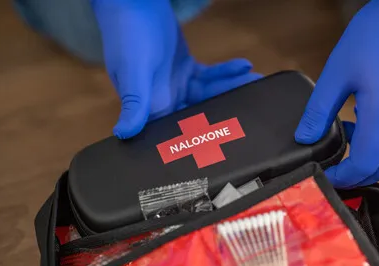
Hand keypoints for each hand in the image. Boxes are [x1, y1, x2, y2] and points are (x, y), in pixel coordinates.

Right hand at [91, 0, 260, 138]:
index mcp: (151, 108)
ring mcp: (177, 85)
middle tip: (252, 109)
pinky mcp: (187, 70)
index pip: (177, 131)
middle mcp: (165, 101)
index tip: (224, 140)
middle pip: (200, 114)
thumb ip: (135, 102)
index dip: (200, 138)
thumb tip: (122, 133)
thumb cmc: (126, 37)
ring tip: (255, 81)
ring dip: (231, 87)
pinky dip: (225, 71)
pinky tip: (243, 66)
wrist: (133, 4)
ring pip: (209, 94)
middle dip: (225, 111)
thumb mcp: (132, 71)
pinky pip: (210, 76)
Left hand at [295, 0, 378, 187]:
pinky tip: (375, 120)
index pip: (363, 167)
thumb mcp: (338, 73)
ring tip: (354, 135)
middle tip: (337, 164)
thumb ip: (319, 111)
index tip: (326, 177)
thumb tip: (304, 138)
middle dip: (358, 173)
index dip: (342, 178)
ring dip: (375, 158)